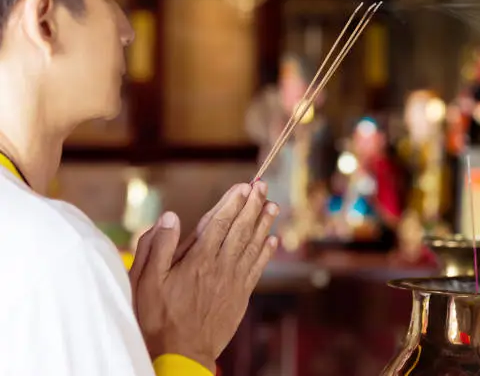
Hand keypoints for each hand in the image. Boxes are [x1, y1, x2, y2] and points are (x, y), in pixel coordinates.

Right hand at [129, 181, 278, 369]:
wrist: (181, 354)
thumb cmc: (158, 317)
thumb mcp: (145, 281)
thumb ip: (157, 247)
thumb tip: (170, 217)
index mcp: (197, 259)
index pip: (219, 223)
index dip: (232, 202)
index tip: (243, 185)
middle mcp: (220, 266)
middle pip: (240, 229)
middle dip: (252, 205)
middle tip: (262, 186)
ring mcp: (233, 282)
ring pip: (252, 246)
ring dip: (264, 224)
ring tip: (273, 206)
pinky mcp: (240, 296)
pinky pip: (257, 269)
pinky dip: (265, 253)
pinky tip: (272, 240)